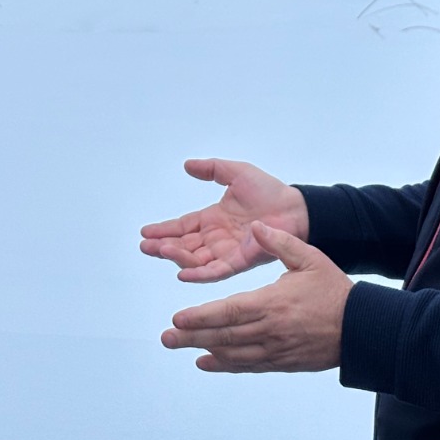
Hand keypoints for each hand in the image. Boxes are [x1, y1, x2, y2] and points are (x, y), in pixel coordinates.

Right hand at [140, 158, 309, 281]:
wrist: (295, 208)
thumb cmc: (270, 191)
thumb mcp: (236, 173)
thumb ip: (211, 169)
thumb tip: (187, 165)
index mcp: (214, 219)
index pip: (184, 227)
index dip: (165, 229)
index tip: (145, 232)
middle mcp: (217, 238)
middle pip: (184, 245)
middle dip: (163, 246)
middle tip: (144, 246)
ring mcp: (227, 251)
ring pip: (195, 259)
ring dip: (176, 257)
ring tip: (159, 250)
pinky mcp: (239, 262)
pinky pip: (216, 271)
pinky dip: (199, 273)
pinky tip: (182, 273)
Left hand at [161, 221, 351, 371]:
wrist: (362, 329)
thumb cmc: (335, 291)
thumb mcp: (310, 258)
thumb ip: (280, 242)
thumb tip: (256, 225)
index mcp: (273, 303)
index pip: (230, 311)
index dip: (202, 316)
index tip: (178, 318)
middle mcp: (270, 330)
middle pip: (225, 336)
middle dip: (192, 336)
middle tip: (166, 337)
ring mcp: (276, 349)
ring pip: (233, 354)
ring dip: (204, 351)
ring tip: (179, 347)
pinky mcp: (282, 362)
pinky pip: (248, 366)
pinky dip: (226, 366)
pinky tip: (206, 362)